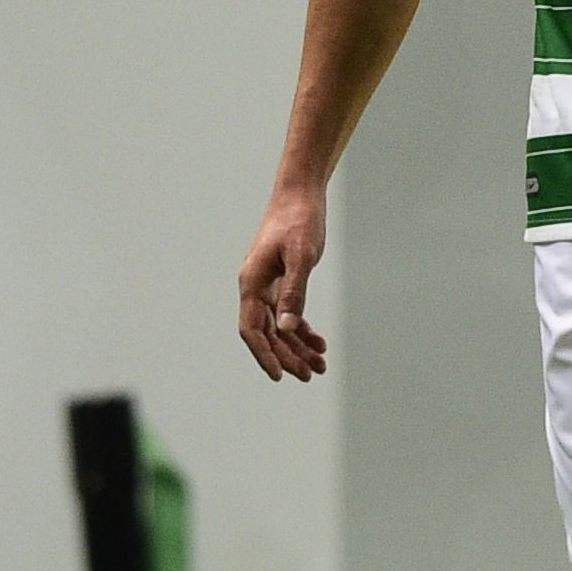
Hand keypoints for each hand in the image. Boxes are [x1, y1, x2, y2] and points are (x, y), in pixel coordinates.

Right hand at [238, 183, 330, 381]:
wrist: (301, 194)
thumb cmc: (299, 221)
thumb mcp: (301, 256)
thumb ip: (294, 292)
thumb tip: (287, 328)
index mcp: (251, 283)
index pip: (251, 330)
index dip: (264, 355)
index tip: (279, 376)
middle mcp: (254, 287)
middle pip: (267, 333)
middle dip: (288, 356)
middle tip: (312, 374)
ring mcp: (267, 285)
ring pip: (278, 326)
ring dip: (297, 347)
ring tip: (320, 365)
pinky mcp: (281, 280)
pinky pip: (287, 313)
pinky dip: (302, 329)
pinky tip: (318, 342)